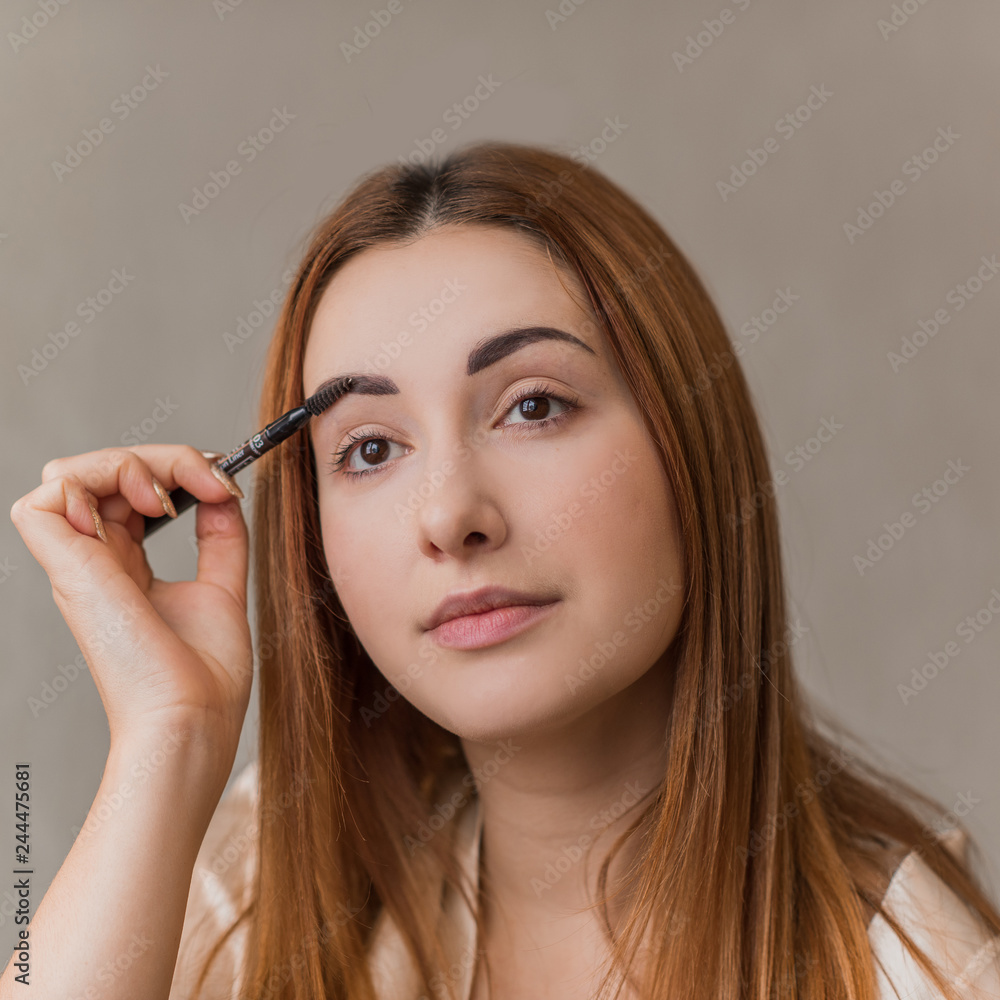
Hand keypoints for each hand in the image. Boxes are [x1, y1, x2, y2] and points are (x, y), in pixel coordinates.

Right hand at [10, 445, 252, 754]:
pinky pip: (43, 498)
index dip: (173, 470)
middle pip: (101, 473)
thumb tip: (222, 493)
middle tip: (210, 480)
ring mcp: (78, 565)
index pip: (128, 491)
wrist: (194, 717)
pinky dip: (89, 481)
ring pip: (68, 474)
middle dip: (161, 459)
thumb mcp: (222, 588)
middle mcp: (95, 562)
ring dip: (126, 463)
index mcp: (125, 567)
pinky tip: (144, 507)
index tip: (223, 481)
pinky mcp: (68, 569)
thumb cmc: (204, 677)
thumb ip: (220, 539)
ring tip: (169, 497)